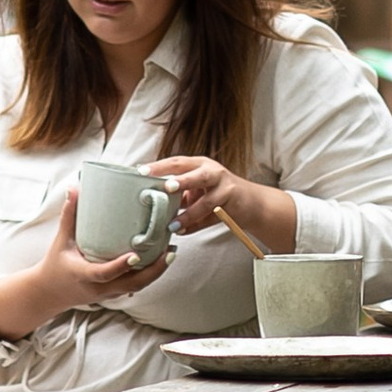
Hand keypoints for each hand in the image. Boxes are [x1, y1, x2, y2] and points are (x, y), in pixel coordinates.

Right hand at [0, 203, 169, 342]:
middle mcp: (99, 288)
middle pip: (131, 284)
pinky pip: (135, 286)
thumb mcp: (61, 240)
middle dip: (153, 270)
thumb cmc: (55, 264)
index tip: (136, 255)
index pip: (104, 274)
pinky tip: (161, 258)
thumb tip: (74, 188)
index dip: (120, 266)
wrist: (50, 293)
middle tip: (169, 250)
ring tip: (171, 252)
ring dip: (156, 272)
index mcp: (83, 275)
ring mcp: (108, 293)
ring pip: (137, 287)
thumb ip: (69, 216)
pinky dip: (150, 274)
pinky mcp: (114, 293)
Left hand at [147, 157, 298, 255]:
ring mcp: (222, 182)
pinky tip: (182, 230)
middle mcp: (210, 169)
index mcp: (198, 165)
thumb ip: (180, 200)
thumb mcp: (198, 195)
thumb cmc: (219, 198)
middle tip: (158, 183)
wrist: (252, 204)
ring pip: (203, 194)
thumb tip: (153, 211)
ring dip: (186, 209)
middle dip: (172, 176)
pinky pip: (210, 211)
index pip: (176, 162)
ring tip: (171, 222)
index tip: (140, 171)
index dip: (159, 166)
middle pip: (189, 170)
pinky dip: (195, 222)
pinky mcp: (231, 196)